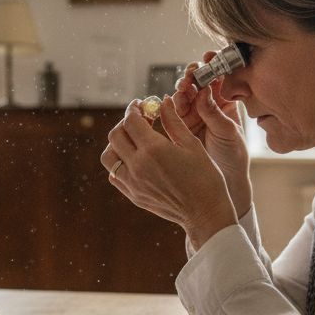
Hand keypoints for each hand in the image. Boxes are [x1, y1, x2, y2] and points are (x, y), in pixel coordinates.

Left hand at [101, 96, 236, 248]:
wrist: (205, 213)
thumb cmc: (205, 177)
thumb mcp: (192, 144)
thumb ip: (173, 121)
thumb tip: (162, 101)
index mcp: (153, 149)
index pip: (131, 121)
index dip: (134, 109)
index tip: (141, 105)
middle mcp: (138, 165)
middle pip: (116, 136)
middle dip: (125, 123)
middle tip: (138, 120)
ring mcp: (133, 183)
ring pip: (109, 156)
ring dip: (116, 143)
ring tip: (132, 139)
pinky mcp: (133, 195)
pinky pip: (115, 175)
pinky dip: (119, 164)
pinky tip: (133, 159)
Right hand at [171, 53, 252, 215]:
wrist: (223, 182)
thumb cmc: (233, 157)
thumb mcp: (229, 133)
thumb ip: (215, 113)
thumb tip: (204, 91)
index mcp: (227, 103)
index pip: (220, 78)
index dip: (214, 65)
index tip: (210, 57)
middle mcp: (209, 105)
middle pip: (199, 82)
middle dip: (194, 74)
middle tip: (192, 72)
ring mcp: (193, 114)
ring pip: (184, 94)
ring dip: (182, 88)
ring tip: (183, 87)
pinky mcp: (178, 125)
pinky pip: (171, 110)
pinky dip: (169, 104)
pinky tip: (169, 101)